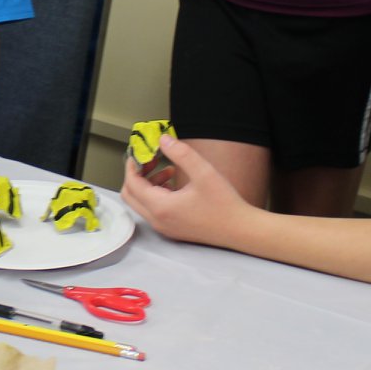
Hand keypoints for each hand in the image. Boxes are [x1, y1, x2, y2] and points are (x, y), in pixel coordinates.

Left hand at [121, 134, 250, 245]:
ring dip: (148, 184)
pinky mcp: (172, 229)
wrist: (240, 230)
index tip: (141, 151)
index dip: (133, 164)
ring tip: (168, 169)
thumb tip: (162, 139)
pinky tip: (174, 184)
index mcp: (161, 207)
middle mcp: (157, 220)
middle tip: (151, 160)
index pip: (132, 183)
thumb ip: (181, 153)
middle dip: (136, 174)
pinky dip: (156, 195)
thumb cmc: (224, 204)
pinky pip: (153, 210)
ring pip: (141, 203)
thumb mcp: (203, 172)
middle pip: (130, 195)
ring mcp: (164, 227)